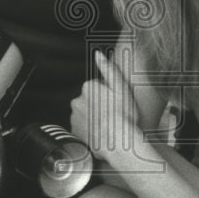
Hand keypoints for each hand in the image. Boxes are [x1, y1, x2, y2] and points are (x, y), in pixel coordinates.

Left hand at [70, 50, 146, 168]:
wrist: (119, 143)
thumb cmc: (124, 116)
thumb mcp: (121, 87)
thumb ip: (108, 69)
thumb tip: (97, 54)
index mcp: (88, 87)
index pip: (97, 87)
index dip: (109, 95)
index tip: (116, 103)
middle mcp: (77, 101)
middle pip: (89, 100)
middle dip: (99, 106)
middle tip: (114, 115)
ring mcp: (74, 118)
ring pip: (85, 114)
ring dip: (94, 118)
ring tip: (108, 126)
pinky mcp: (74, 132)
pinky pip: (82, 128)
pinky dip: (89, 130)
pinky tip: (101, 134)